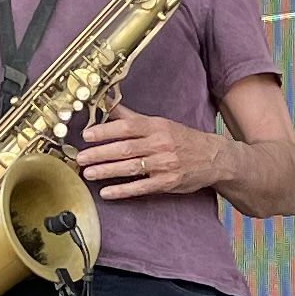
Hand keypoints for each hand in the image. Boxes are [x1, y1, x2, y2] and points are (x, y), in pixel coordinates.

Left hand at [78, 108, 221, 200]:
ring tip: (88, 173)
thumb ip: (131, 117)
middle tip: (80, 158)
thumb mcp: (160, 123)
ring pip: (130, 168)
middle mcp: (160, 145)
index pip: (127, 127)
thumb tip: (107, 102)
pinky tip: (106, 192)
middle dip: (100, 153)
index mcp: (156, 127)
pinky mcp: (167, 183)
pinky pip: (141, 187)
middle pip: (125, 149)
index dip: (105, 131)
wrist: (213, 157)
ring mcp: (164, 165)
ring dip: (107, 171)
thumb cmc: (182, 139)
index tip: (87, 135)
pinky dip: (122, 191)